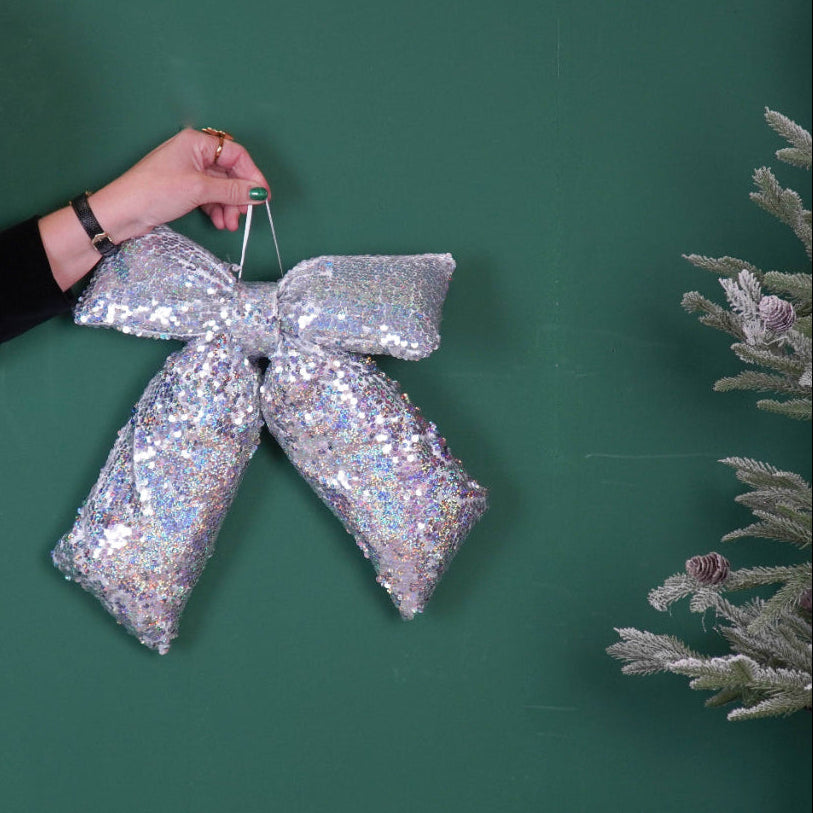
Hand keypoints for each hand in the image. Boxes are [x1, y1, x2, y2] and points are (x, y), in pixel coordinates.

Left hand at [39, 128, 269, 289]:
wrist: (123, 211)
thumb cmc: (154, 191)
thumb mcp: (199, 189)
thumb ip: (232, 191)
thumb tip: (258, 193)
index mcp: (197, 142)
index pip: (235, 154)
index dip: (252, 175)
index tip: (262, 196)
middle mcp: (194, 153)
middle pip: (229, 173)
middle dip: (238, 196)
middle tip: (244, 216)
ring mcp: (189, 172)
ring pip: (220, 188)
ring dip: (229, 206)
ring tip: (229, 224)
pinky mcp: (184, 188)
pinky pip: (210, 197)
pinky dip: (217, 209)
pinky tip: (219, 221)